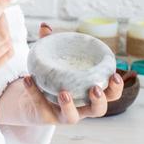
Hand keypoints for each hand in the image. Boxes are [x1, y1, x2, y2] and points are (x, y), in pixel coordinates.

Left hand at [0, 23, 124, 125]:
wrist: (28, 102)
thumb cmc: (49, 80)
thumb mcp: (52, 63)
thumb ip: (50, 44)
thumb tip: (45, 26)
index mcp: (88, 94)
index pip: (110, 95)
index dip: (116, 88)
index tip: (115, 75)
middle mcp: (80, 108)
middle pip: (98, 111)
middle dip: (100, 101)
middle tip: (95, 88)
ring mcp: (63, 115)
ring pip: (72, 117)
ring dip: (69, 105)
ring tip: (64, 92)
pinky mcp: (45, 117)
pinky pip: (40, 105)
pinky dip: (34, 91)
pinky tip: (28, 78)